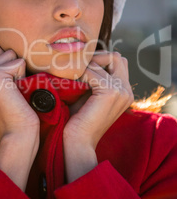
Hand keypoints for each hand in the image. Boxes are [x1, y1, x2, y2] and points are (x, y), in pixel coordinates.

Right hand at [0, 40, 39, 189]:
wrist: (16, 133)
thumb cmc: (11, 111)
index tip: (2, 73)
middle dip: (6, 59)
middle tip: (9, 82)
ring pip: (6, 52)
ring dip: (15, 67)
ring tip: (13, 88)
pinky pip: (18, 62)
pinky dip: (23, 75)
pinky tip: (18, 92)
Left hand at [63, 51, 133, 181]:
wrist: (79, 142)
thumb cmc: (79, 120)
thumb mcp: (89, 95)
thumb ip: (93, 78)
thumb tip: (84, 58)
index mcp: (125, 91)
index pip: (118, 61)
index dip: (100, 59)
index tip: (82, 66)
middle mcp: (127, 90)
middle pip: (117, 57)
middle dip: (97, 57)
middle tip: (79, 68)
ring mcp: (121, 91)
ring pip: (101, 63)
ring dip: (84, 67)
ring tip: (71, 77)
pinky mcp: (111, 92)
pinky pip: (93, 71)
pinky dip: (81, 74)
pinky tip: (72, 83)